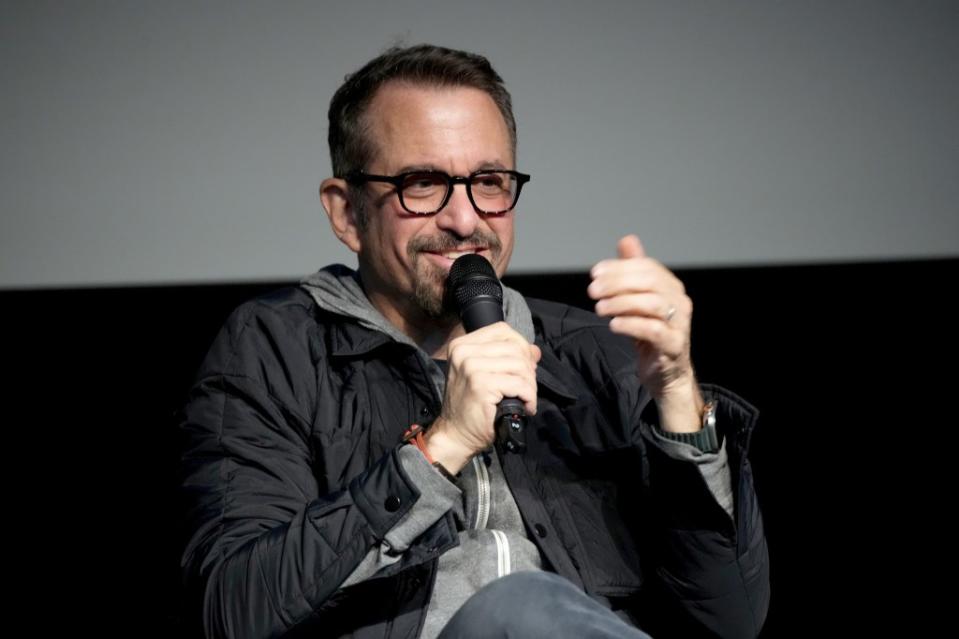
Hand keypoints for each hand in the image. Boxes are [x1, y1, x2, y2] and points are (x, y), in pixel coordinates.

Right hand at [426, 322, 540, 472]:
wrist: (455, 434)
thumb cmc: (471, 406)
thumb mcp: (486, 375)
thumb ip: (508, 359)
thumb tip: (535, 351)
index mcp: (462, 345)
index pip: (503, 331)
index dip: (520, 347)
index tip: (524, 368)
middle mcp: (464, 352)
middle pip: (514, 347)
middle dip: (528, 369)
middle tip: (526, 389)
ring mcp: (471, 367)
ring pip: (520, 365)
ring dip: (530, 385)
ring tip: (526, 398)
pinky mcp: (481, 384)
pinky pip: (519, 384)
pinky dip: (529, 397)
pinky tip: (525, 406)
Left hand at [589, 235, 702, 429]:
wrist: (666, 374)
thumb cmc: (651, 334)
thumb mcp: (639, 301)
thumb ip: (633, 272)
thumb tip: (627, 240)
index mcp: (671, 287)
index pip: (647, 267)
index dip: (619, 267)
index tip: (595, 273)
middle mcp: (680, 302)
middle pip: (650, 282)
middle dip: (617, 282)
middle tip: (592, 290)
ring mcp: (680, 324)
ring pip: (652, 303)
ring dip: (621, 302)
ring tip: (599, 308)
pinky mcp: (674, 345)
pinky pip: (653, 329)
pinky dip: (631, 324)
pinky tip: (613, 324)